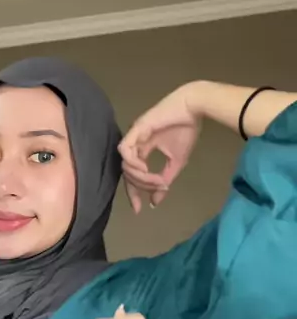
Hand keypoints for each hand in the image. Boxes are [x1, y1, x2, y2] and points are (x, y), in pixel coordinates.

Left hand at [119, 81, 202, 212]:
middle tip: (153, 191)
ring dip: (137, 176)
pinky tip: (144, 167)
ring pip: (125, 164)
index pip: (133, 175)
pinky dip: (132, 163)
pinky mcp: (136, 129)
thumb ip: (164, 182)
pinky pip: (125, 151)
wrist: (194, 108)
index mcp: (143, 150)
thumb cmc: (186, 130)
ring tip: (152, 178)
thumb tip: (155, 202)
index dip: (134, 193)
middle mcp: (136, 144)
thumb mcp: (176, 163)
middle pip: (126, 172)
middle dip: (136, 188)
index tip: (138, 210)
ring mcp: (134, 136)